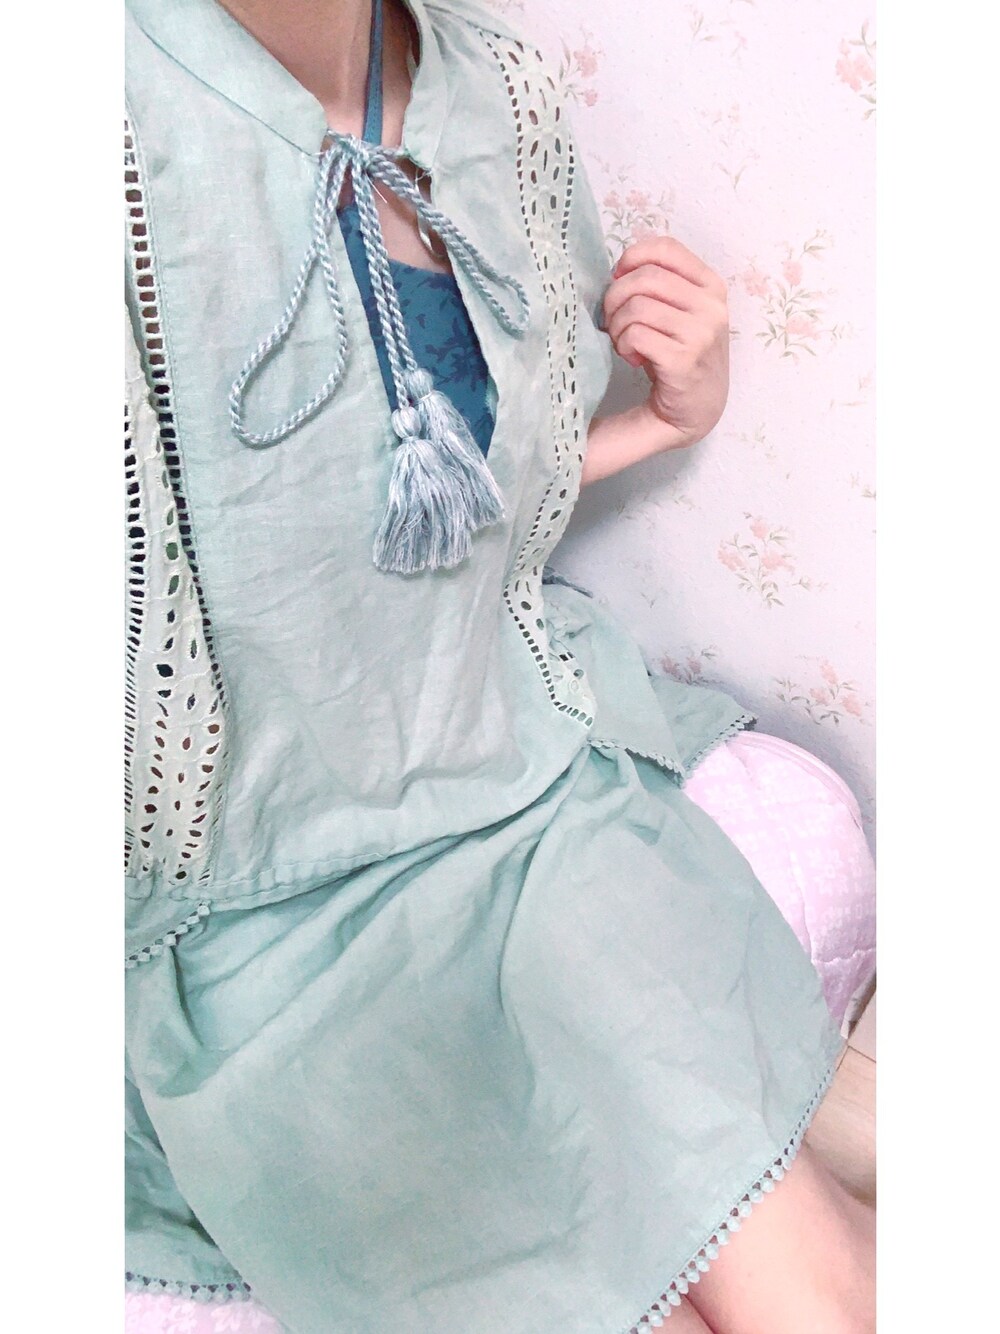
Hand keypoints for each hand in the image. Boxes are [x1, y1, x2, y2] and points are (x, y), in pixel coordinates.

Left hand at [602, 235, 729, 447]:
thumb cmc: (683, 354)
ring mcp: (700, 333)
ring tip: (624, 342)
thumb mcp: (684, 312)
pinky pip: (636, 335)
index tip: (618, 278)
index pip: (666, 248)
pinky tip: (633, 358)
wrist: (697, 409)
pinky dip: (624, 345)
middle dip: (615, 297)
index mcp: (711, 285)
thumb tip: (618, 271)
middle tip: (612, 320)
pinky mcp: (683, 359)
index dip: (632, 258)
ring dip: (617, 326)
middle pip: (645, 278)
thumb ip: (662, 286)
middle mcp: (711, 306)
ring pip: (637, 307)